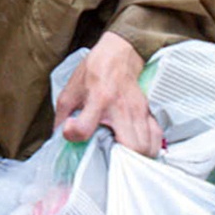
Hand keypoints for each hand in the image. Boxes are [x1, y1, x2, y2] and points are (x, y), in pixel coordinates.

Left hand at [54, 31, 162, 155]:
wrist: (118, 54)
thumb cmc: (95, 71)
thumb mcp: (71, 90)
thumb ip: (62, 115)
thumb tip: (58, 138)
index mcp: (98, 99)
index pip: (83, 128)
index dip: (74, 135)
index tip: (71, 132)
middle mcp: (120, 108)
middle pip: (131, 146)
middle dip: (120, 160)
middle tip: (109, 160)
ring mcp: (137, 111)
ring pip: (146, 146)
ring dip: (135, 157)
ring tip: (122, 157)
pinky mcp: (148, 112)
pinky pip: (156, 137)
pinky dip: (149, 147)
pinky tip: (137, 148)